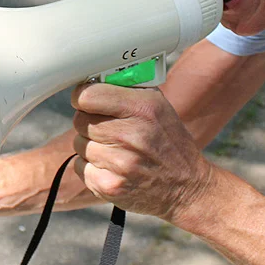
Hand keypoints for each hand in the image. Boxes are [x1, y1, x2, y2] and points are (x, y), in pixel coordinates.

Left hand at [70, 83, 214, 224]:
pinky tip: (113, 168)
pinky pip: (79, 167)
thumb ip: (126, 88)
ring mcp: (120, 163)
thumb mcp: (158, 105)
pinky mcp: (109, 186)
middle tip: (109, 129)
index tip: (88, 101)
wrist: (187, 187)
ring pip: (78, 144)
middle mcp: (130, 135)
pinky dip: (91, 167)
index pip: (87, 95)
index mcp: (142, 108)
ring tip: (115, 150)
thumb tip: (92, 77)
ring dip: (91, 146)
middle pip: (79, 120)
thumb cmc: (168, 141)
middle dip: (89, 122)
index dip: (83, 97)